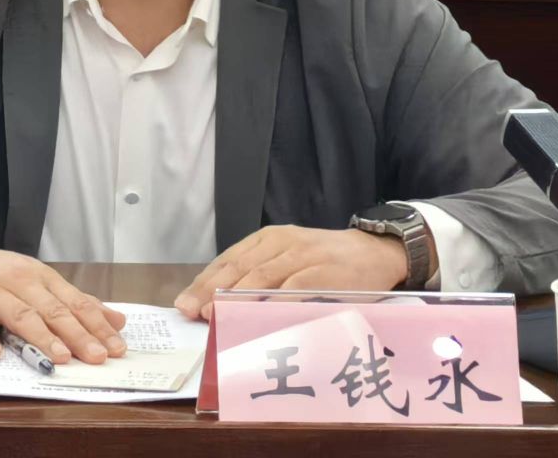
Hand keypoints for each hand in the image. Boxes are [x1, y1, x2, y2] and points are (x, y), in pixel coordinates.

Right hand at [0, 218, 126, 362]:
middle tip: (98, 357)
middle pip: (52, 310)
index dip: (97, 325)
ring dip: (41, 337)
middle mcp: (18, 282)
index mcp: (39, 277)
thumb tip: (115, 320)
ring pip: (20, 315)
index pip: (74, 303)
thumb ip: (73, 301)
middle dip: (78, 335)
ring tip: (59, 359)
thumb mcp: (35, 280)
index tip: (117, 347)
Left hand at [174, 225, 411, 319]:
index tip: (184, 304)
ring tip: (215, 317)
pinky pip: (293, 289)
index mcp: (268, 239)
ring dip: (235, 299)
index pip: (228, 260)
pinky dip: (273, 303)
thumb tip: (219, 305)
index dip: (203, 282)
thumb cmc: (325, 261)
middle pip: (238, 269)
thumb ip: (260, 275)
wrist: (373, 251)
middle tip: (192, 313)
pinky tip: (257, 317)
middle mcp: (281, 242)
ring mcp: (302, 256)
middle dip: (211, 293)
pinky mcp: (322, 272)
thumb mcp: (288, 259)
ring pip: (261, 277)